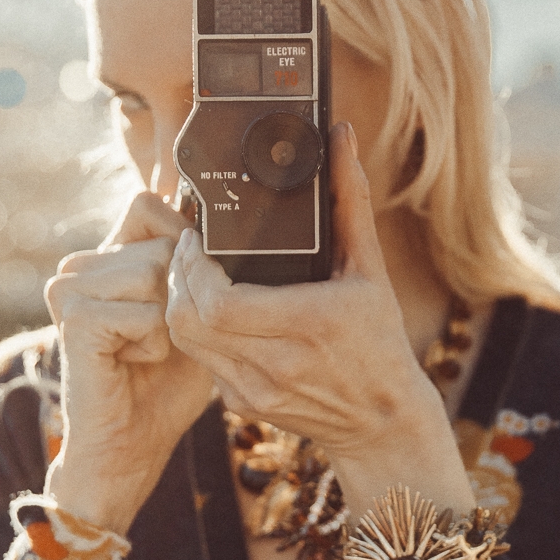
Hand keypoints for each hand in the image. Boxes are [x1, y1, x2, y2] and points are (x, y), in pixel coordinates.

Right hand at [44, 193, 213, 533]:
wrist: (132, 445)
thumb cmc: (171, 381)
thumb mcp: (199, 312)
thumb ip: (200, 267)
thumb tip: (215, 224)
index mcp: (110, 255)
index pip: (148, 204)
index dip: (182, 241)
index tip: (182, 292)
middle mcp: (84, 263)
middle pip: (163, 241)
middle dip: (183, 295)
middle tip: (162, 336)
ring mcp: (71, 288)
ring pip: (155, 271)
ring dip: (172, 322)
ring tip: (149, 349)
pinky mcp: (74, 319)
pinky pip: (145, 311)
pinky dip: (156, 344)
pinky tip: (136, 363)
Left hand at [166, 123, 474, 517]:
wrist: (382, 422)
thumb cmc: (380, 343)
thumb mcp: (371, 270)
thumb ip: (351, 201)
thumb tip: (342, 138)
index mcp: (308, 324)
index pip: (217, 302)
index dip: (191, 267)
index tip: (196, 240)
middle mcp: (276, 364)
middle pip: (187, 319)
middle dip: (177, 278)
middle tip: (190, 252)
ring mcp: (254, 390)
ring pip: (184, 340)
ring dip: (180, 302)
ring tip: (198, 275)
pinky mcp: (242, 404)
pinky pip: (200, 360)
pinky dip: (198, 331)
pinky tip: (217, 313)